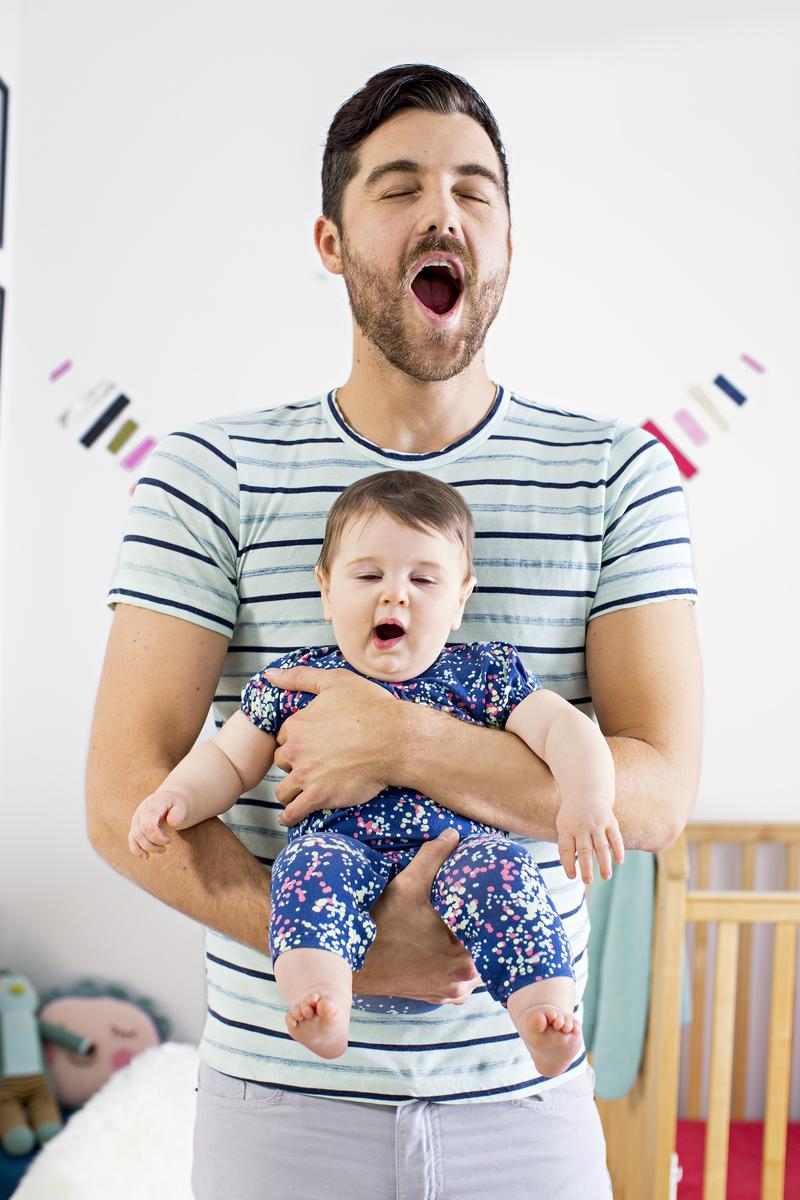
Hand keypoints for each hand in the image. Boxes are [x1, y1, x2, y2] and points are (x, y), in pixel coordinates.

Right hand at [128, 789, 190, 859]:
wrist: (168, 800)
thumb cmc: (175, 804)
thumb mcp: (181, 805)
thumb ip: (178, 813)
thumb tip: (172, 822)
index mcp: (152, 806)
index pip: (148, 825)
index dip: (158, 837)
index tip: (170, 840)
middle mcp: (141, 812)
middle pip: (141, 833)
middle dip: (154, 844)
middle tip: (168, 844)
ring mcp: (136, 820)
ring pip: (135, 838)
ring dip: (148, 848)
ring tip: (163, 850)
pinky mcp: (135, 827)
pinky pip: (131, 840)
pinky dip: (136, 850)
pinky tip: (146, 856)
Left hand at [266, 666, 401, 825]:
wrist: (395, 739)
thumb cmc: (370, 708)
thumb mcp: (335, 681)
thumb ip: (300, 677)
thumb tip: (270, 676)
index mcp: (297, 724)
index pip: (284, 737)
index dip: (296, 741)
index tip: (309, 745)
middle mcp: (295, 750)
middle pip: (282, 762)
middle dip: (293, 764)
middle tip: (311, 766)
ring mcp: (305, 775)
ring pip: (283, 789)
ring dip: (289, 791)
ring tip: (299, 793)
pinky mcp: (318, 796)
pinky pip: (293, 812)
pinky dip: (290, 816)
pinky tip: (291, 817)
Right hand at [353, 830, 480, 1003]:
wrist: (350, 962)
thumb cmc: (381, 925)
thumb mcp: (408, 885)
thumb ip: (433, 857)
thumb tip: (452, 834)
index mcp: (465, 958)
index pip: (492, 931)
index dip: (488, 910)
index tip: (481, 895)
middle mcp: (462, 981)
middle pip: (484, 947)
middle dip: (478, 925)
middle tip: (470, 903)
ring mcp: (450, 992)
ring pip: (472, 963)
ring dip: (468, 945)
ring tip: (458, 921)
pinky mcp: (436, 996)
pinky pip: (456, 977)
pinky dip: (454, 961)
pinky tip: (444, 942)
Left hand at [556, 795, 624, 883]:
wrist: (586, 792)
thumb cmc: (573, 815)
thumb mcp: (563, 825)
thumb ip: (566, 844)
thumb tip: (568, 866)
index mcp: (567, 828)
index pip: (565, 849)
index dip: (568, 863)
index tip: (572, 876)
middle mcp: (582, 827)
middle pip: (584, 850)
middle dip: (586, 867)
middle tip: (588, 881)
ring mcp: (597, 824)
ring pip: (601, 846)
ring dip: (604, 863)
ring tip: (605, 877)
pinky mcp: (610, 821)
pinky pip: (615, 837)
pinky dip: (618, 849)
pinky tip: (619, 861)